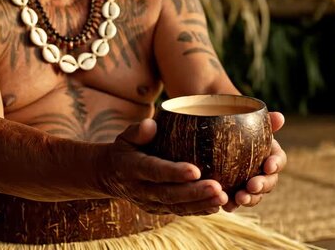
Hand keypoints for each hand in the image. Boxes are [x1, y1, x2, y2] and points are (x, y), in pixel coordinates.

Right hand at [96, 119, 228, 215]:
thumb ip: (138, 131)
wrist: (111, 175)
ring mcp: (150, 202)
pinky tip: (216, 205)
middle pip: (169, 194)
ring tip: (224, 198)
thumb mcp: (125, 137)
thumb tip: (151, 124)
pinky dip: (199, 210)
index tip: (195, 170)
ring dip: (201, 204)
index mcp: (132, 168)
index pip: (154, 171)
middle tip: (218, 188)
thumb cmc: (125, 149)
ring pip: (177, 207)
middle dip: (194, 193)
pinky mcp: (159, 209)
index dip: (173, 172)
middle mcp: (141, 189)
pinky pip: (180, 211)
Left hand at [222, 111, 287, 211]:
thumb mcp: (243, 119)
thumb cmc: (232, 125)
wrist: (209, 135)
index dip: (275, 163)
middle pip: (269, 182)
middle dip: (262, 185)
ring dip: (250, 199)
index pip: (278, 160)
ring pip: (254, 196)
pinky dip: (232, 204)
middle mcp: (261, 171)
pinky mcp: (233, 193)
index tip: (268, 165)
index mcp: (268, 153)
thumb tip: (280, 117)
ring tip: (239, 199)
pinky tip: (225, 206)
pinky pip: (235, 201)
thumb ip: (262, 121)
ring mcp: (248, 184)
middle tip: (252, 186)